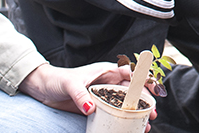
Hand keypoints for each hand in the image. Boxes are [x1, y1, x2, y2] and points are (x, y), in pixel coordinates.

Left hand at [18, 62, 157, 127]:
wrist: (44, 88)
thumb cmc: (58, 80)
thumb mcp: (70, 85)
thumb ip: (81, 96)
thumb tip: (91, 109)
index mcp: (107, 71)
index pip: (132, 73)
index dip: (146, 80)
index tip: (155, 90)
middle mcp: (109, 82)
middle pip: (133, 91)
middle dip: (145, 101)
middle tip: (152, 113)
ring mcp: (104, 95)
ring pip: (126, 103)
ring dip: (136, 113)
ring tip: (145, 125)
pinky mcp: (97, 107)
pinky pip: (114, 113)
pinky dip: (122, 120)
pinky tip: (128, 128)